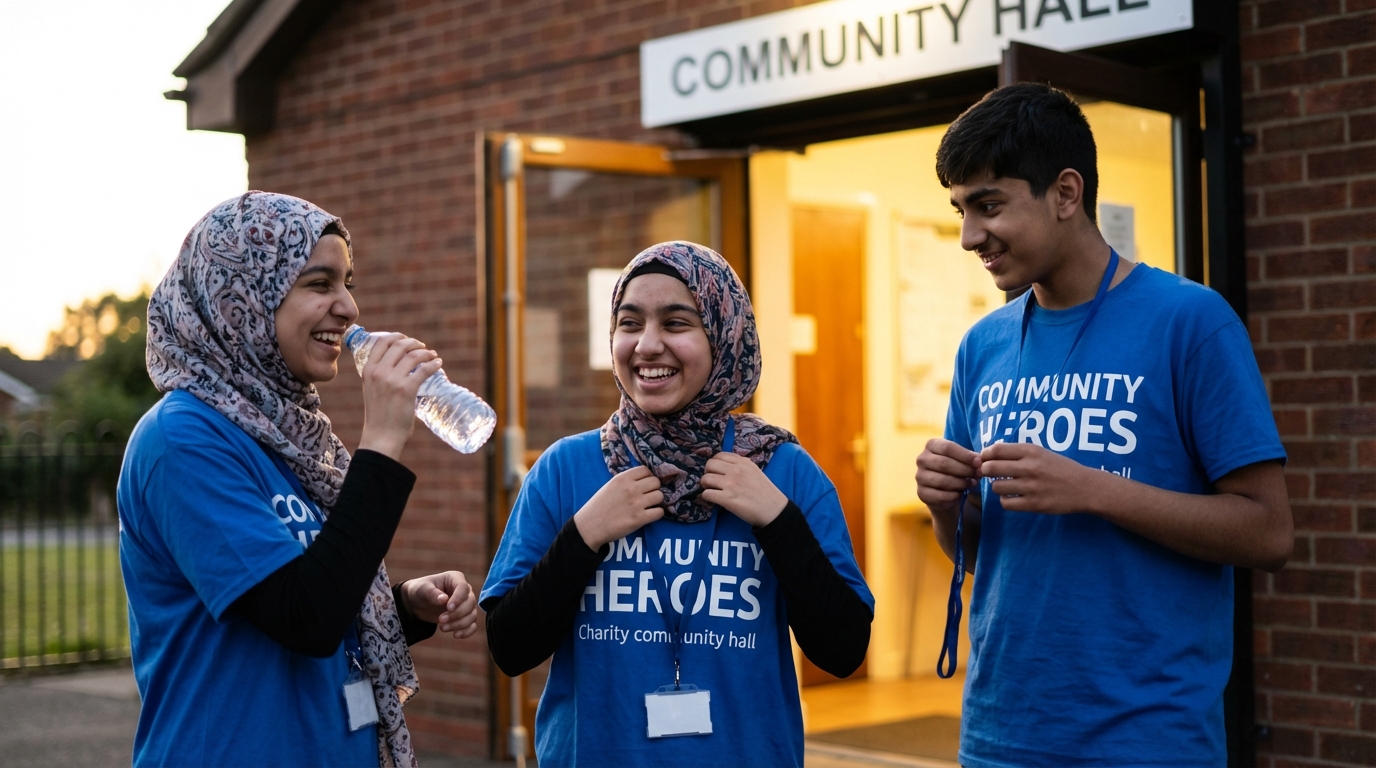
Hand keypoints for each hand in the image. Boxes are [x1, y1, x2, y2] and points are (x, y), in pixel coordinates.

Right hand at [357, 333, 442, 459]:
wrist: (381, 436)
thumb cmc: (379, 415)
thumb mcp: (372, 389)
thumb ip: (380, 375)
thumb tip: (399, 363)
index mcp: (368, 370)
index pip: (381, 342)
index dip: (397, 336)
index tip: (407, 340)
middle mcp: (378, 372)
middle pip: (399, 345)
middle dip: (414, 343)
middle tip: (423, 348)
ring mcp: (392, 380)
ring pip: (414, 355)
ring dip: (426, 353)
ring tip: (433, 356)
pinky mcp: (406, 389)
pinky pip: (424, 370)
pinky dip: (433, 365)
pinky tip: (438, 365)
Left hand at [399, 571, 478, 638]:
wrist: (417, 603)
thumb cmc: (420, 591)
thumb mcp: (422, 589)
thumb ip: (432, 593)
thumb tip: (444, 599)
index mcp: (455, 578)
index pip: (464, 588)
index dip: (458, 599)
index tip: (448, 608)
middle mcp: (464, 591)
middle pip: (470, 603)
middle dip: (457, 614)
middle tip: (440, 620)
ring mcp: (466, 604)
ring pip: (472, 615)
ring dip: (459, 624)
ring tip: (442, 628)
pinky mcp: (464, 617)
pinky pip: (472, 625)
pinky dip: (467, 631)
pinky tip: (456, 635)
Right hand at [573, 466, 663, 549]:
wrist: (590, 526)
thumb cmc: (600, 505)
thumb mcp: (610, 485)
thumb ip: (626, 480)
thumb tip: (645, 478)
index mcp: (622, 478)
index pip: (646, 470)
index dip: (647, 477)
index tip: (643, 485)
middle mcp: (631, 488)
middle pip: (656, 482)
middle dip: (653, 489)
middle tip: (647, 496)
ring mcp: (636, 504)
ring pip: (660, 496)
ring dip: (656, 501)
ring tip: (648, 506)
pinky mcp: (639, 519)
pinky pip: (659, 512)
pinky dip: (657, 513)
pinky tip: (649, 515)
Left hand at [700, 452, 786, 526]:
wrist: (774, 510)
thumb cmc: (765, 492)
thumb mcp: (755, 471)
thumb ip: (741, 466)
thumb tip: (725, 466)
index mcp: (743, 462)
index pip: (719, 455)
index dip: (714, 464)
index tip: (716, 472)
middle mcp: (736, 470)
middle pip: (709, 465)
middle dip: (707, 473)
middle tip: (711, 482)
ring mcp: (731, 484)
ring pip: (705, 479)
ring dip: (705, 486)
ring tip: (711, 491)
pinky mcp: (727, 499)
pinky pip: (707, 494)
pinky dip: (707, 497)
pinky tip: (713, 500)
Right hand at [916, 438, 980, 513]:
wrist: (944, 491)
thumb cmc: (956, 470)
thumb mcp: (962, 460)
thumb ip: (970, 459)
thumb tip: (979, 462)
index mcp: (931, 445)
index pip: (947, 447)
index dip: (965, 455)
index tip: (978, 462)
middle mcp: (922, 459)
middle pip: (944, 463)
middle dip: (964, 470)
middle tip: (977, 474)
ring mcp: (919, 477)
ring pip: (942, 480)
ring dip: (960, 483)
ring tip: (971, 484)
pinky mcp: (921, 493)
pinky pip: (939, 495)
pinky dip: (953, 496)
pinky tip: (959, 494)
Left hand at [977, 442, 1103, 513]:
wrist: (1085, 487)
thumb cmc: (1060, 468)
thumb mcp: (1041, 453)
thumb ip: (1018, 453)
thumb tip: (989, 454)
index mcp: (1031, 451)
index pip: (996, 450)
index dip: (985, 455)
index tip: (984, 459)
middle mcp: (1029, 467)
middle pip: (990, 468)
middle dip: (985, 471)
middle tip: (989, 474)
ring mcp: (1031, 487)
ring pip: (996, 487)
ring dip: (997, 487)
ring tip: (1005, 486)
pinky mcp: (1034, 504)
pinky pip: (1006, 503)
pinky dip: (1006, 501)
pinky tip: (1013, 498)